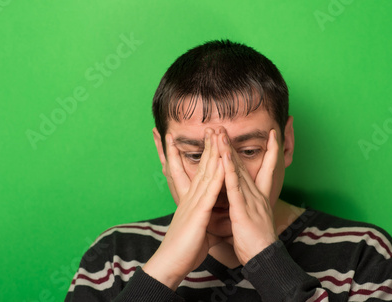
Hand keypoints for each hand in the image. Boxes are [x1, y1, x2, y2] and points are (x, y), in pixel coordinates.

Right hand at [143, 129, 223, 289]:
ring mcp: (193, 204)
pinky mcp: (197, 215)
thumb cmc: (185, 249)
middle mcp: (192, 197)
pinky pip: (209, 193)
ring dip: (212, 154)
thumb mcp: (199, 229)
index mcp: (193, 200)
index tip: (211, 139)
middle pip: (201, 167)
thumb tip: (212, 220)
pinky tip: (221, 164)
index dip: (207, 155)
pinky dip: (215, 177)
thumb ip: (206, 220)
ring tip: (217, 136)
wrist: (170, 263)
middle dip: (208, 146)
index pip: (200, 172)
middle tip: (212, 127)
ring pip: (205, 174)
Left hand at [217, 128, 278, 264]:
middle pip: (242, 165)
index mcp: (257, 196)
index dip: (267, 150)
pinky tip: (223, 157)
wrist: (265, 259)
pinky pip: (234, 187)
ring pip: (237, 171)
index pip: (262, 168)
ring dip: (228, 151)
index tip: (271, 134)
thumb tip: (241, 200)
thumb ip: (247, 206)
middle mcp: (255, 194)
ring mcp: (250, 199)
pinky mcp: (243, 209)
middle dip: (232, 144)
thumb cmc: (256, 242)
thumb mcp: (252, 219)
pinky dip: (229, 170)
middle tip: (222, 127)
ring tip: (220, 134)